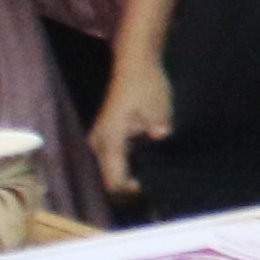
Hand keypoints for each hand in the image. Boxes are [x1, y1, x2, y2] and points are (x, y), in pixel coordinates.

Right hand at [88, 59, 171, 201]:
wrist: (135, 63)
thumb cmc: (145, 83)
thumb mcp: (156, 104)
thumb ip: (157, 124)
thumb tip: (161, 136)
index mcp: (109, 140)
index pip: (114, 181)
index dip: (130, 194)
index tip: (152, 193)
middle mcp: (99, 145)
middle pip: (110, 182)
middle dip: (130, 193)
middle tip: (157, 195)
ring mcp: (102, 142)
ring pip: (112, 173)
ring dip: (129, 181)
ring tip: (155, 185)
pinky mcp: (109, 138)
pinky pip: (116, 163)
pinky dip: (129, 170)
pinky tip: (149, 171)